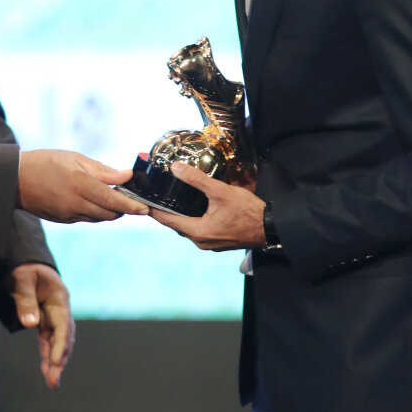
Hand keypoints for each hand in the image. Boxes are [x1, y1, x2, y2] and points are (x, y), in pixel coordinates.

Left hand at [6, 263, 74, 387]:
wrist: (24, 262)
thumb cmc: (24, 269)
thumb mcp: (22, 280)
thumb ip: (26, 300)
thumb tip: (31, 324)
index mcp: (59, 297)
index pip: (63, 325)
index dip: (61, 344)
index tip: (56, 361)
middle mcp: (59, 308)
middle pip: (64, 337)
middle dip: (60, 359)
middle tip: (53, 380)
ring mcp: (53, 315)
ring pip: (57, 341)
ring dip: (54, 360)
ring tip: (51, 381)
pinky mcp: (45, 320)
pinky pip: (48, 339)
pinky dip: (47, 353)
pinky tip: (45, 368)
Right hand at [18, 149, 148, 222]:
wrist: (14, 179)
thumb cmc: (46, 162)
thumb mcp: (75, 158)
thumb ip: (102, 170)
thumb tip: (127, 175)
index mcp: (80, 185)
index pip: (113, 200)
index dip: (132, 205)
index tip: (145, 207)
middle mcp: (76, 203)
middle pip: (110, 213)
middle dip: (124, 208)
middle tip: (132, 198)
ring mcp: (69, 214)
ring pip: (100, 218)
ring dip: (111, 210)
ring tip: (114, 196)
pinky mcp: (63, 220)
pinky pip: (87, 219)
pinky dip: (97, 212)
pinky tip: (96, 200)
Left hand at [148, 162, 266, 250]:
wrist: (270, 227)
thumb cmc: (247, 211)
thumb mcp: (220, 191)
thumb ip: (196, 179)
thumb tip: (175, 168)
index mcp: (198, 232)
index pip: (167, 220)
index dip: (153, 209)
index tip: (142, 201)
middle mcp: (201, 242)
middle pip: (176, 225)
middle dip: (166, 212)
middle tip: (157, 196)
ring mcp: (210, 244)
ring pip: (188, 228)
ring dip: (180, 216)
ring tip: (172, 199)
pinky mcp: (218, 242)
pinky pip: (199, 230)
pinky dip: (192, 219)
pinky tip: (194, 208)